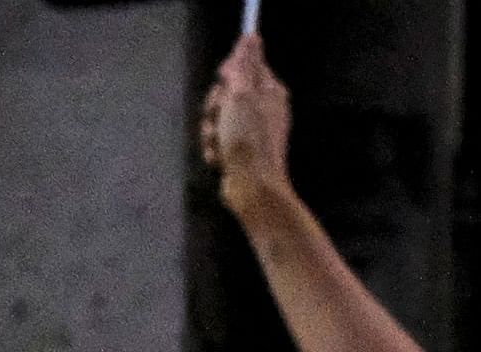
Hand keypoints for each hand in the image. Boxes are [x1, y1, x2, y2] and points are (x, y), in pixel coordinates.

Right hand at [201, 33, 294, 219]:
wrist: (252, 187)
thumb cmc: (248, 138)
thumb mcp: (243, 94)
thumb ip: (244, 64)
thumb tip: (251, 35)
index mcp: (270, 91)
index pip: (246, 65)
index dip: (229, 73)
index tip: (224, 82)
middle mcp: (263, 109)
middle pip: (227, 92)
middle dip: (215, 106)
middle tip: (219, 118)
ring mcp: (251, 132)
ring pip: (217, 117)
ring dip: (211, 130)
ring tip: (218, 143)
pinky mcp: (240, 151)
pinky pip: (217, 139)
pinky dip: (214, 148)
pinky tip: (219, 159)